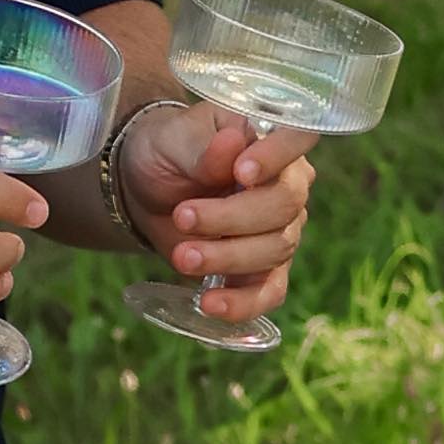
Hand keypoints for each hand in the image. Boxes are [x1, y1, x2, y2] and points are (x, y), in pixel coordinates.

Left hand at [109, 88, 318, 328]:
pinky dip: (242, 303)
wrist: (147, 190)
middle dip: (231, 217)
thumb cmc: (168, 151)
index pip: (296, 141)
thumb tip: (232, 142)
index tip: (240, 172)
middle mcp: (288, 186)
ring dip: (226, 256)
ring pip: (274, 249)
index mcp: (272, 141)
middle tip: (182, 217)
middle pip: (284, 206)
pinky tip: (210, 303)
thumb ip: (203, 148)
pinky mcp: (264, 270)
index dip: (275, 158)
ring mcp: (281, 231)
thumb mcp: (174, 140)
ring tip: (181, 256)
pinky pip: (269, 292)